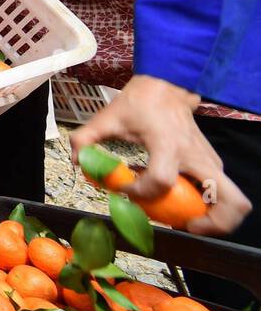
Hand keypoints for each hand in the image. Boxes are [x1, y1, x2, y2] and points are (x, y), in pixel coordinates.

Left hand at [70, 75, 251, 235]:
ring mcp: (210, 160)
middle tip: (185, 225)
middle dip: (213, 224)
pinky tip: (179, 198)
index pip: (161, 181)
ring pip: (233, 201)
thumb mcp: (107, 117)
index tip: (124, 188)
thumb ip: (85, 139)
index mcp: (168, 145)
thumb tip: (76, 162)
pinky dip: (207, 204)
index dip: (140, 192)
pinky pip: (220, 192)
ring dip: (213, 218)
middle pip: (230, 202)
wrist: (167, 85)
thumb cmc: (140, 102)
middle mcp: (196, 157)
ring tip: (183, 218)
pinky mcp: (212, 163)